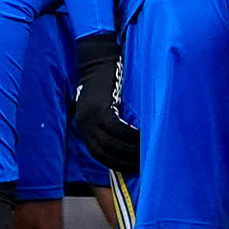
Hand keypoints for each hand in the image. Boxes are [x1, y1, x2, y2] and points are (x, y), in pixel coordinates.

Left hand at [69, 32, 139, 175]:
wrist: (97, 59)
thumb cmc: (104, 81)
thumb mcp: (103, 104)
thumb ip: (110, 120)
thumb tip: (127, 139)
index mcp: (83, 125)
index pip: (97, 153)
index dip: (114, 163)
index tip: (129, 169)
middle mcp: (84, 123)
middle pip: (104, 151)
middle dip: (123, 160)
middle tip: (141, 165)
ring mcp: (91, 116)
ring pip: (111, 142)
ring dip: (129, 150)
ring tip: (145, 153)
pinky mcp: (101, 107)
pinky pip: (116, 128)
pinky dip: (129, 135)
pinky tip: (141, 137)